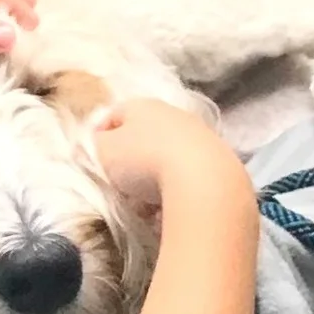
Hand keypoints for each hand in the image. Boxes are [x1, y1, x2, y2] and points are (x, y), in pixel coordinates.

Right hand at [92, 98, 248, 216]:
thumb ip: (92, 147)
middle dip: (130, 160)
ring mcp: (201, 136)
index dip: (99, 136)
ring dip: (155, 176)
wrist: (206, 184)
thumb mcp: (103, 154)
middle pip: (144, 135)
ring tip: (145, 203)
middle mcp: (174, 114)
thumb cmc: (144, 162)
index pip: (113, 114)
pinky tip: (171, 208)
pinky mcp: (221, 162)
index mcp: (143, 105)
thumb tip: (93, 146)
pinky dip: (178, 188)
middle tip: (119, 185)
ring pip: (168, 156)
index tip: (93, 161)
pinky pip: (190, 174)